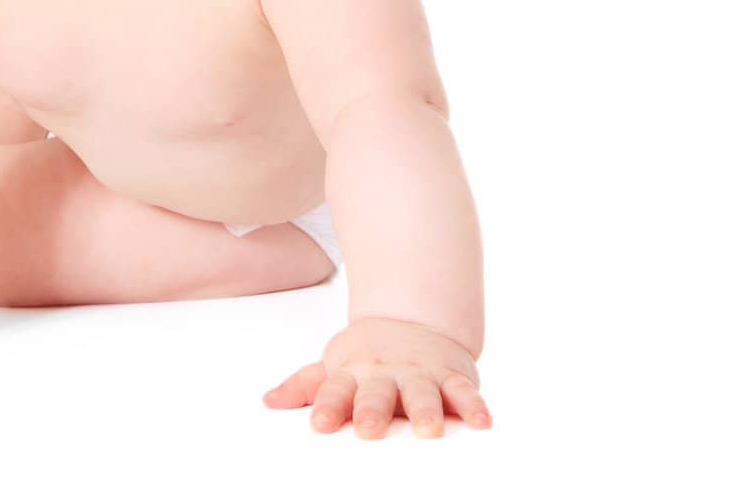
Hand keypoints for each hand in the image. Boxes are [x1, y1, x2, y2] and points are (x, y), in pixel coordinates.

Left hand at [262, 316, 491, 438]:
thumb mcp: (335, 366)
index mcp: (353, 373)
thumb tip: (268, 401)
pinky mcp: (451, 376)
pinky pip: (464, 392)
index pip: (335, 391)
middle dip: (372, 411)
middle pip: (377, 393)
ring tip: (428, 431)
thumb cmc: (369, 357)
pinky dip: (474, 406)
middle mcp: (386, 373)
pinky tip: (482, 422)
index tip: (320, 425)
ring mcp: (419, 373)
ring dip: (424, 411)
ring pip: (422, 393)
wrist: (414, 320)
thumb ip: (306, 386)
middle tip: (368, 430)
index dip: (327, 407)